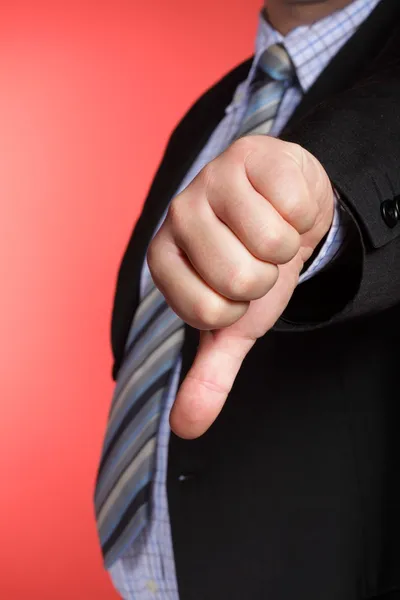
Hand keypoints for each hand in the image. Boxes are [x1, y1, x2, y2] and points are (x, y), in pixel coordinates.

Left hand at [147, 136, 333, 438]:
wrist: (285, 211)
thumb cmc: (253, 267)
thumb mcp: (234, 324)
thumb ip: (210, 373)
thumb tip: (185, 428)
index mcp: (163, 261)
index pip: (207, 311)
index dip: (239, 308)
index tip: (237, 288)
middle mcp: (177, 215)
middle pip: (240, 278)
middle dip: (265, 277)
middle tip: (257, 258)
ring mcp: (211, 179)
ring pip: (270, 243)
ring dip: (285, 247)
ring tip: (270, 231)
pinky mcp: (252, 155)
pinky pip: (293, 208)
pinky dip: (303, 216)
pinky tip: (284, 205)